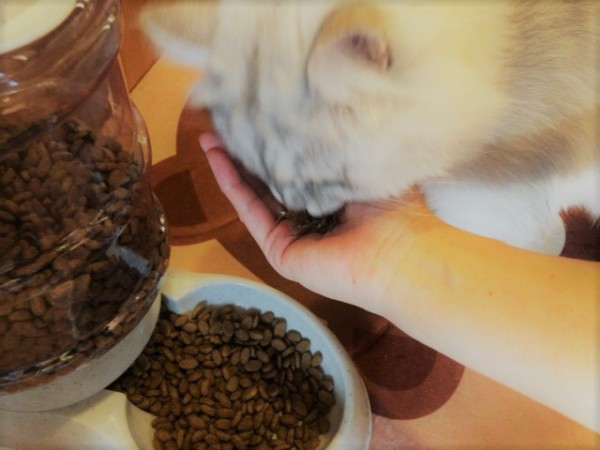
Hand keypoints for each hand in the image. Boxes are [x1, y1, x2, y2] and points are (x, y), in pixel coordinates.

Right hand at [199, 132, 443, 314]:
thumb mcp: (366, 165)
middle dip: (245, 154)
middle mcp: (311, 219)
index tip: (259, 117)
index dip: (275, 145)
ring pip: (255, 197)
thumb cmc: (397, 212)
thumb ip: (342, 147)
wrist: (402, 254)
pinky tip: (217, 160)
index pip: (297, 170)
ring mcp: (294, 237)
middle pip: (270, 183)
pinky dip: (232, 186)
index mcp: (333, 200)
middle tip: (226, 123)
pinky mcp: (281, 251)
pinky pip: (251, 214)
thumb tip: (329, 107)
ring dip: (230, 168)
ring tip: (209, 137)